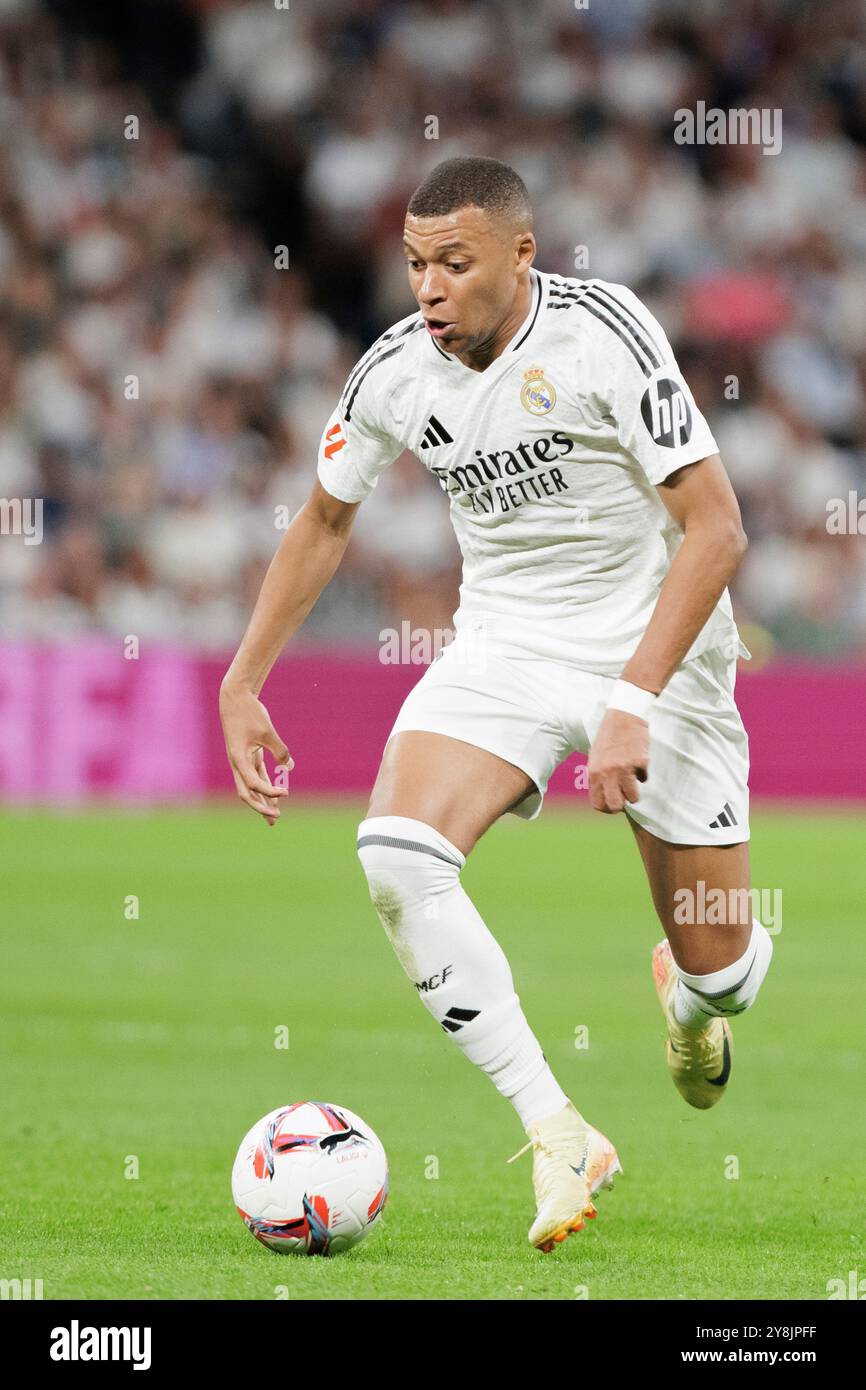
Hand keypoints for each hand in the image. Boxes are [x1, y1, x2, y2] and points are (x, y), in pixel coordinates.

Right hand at [219, 681, 292, 824]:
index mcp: (238, 759)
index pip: (254, 784)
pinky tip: (278, 791)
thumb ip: (280, 750)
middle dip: (260, 807)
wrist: (235, 697)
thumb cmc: (249, 712)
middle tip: (275, 819)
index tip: (286, 792)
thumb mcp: (267, 731)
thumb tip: (289, 767)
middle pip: (247, 793)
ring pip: (252, 785)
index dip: (270, 791)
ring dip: (263, 800)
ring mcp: (241, 759)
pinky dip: (265, 784)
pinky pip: (256, 774)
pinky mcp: (248, 754)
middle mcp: (237, 763)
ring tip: (275, 815)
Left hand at [587, 708, 648, 813]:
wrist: (623, 715)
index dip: (607, 808)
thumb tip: (604, 796)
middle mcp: (606, 773)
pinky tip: (639, 763)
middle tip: (626, 798)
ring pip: (633, 798)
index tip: (614, 804)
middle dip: (622, 806)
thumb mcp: (596, 757)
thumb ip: (598, 776)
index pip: (597, 803)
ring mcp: (622, 768)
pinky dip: (643, 774)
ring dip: (635, 792)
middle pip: (614, 805)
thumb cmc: (609, 736)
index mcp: (593, 772)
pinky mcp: (638, 762)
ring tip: (634, 780)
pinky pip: (644, 779)